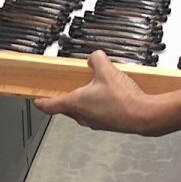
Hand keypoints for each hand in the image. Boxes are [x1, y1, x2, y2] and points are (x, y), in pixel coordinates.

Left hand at [34, 51, 154, 133]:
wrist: (144, 116)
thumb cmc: (122, 99)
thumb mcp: (106, 70)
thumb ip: (96, 59)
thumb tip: (94, 57)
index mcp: (76, 104)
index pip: (51, 105)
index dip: (42, 102)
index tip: (36, 101)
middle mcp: (83, 116)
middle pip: (66, 109)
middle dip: (64, 99)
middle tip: (62, 91)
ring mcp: (96, 122)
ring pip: (82, 111)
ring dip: (82, 102)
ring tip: (90, 88)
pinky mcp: (108, 123)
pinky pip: (96, 113)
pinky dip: (96, 105)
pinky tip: (108, 95)